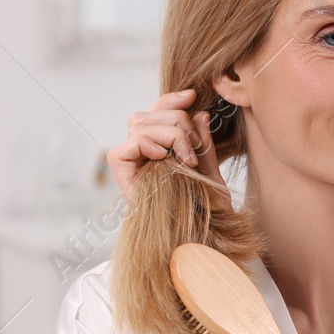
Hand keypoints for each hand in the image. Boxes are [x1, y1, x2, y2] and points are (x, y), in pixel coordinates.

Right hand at [107, 89, 222, 200]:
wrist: (204, 236)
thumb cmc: (209, 209)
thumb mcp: (211, 169)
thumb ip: (203, 142)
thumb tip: (200, 112)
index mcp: (160, 150)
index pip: (156, 113)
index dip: (171, 100)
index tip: (194, 96)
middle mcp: (142, 156)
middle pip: (146, 115)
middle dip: (177, 121)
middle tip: (195, 147)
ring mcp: (131, 166)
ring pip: (139, 125)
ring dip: (170, 135)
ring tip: (188, 159)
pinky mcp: (122, 176)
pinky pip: (126, 147)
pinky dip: (146, 145)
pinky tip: (164, 157)